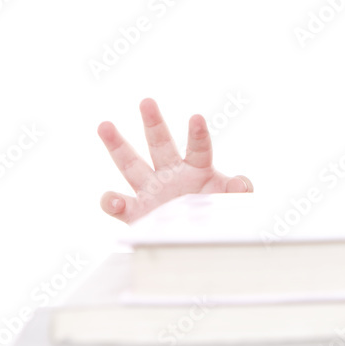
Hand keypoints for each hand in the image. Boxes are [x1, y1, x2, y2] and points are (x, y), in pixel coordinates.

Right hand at [97, 98, 251, 223]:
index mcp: (197, 170)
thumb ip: (239, 191)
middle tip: (147, 101)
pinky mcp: (136, 213)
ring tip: (104, 125)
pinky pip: (118, 205)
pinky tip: (113, 198)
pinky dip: (111, 201)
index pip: (198, 148)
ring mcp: (150, 191)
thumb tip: (240, 183)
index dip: (197, 134)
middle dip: (153, 123)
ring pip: (130, 164)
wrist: (196, 244)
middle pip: (160, 144)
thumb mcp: (232, 204)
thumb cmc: (215, 217)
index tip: (197, 118)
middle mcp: (170, 175)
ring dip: (117, 145)